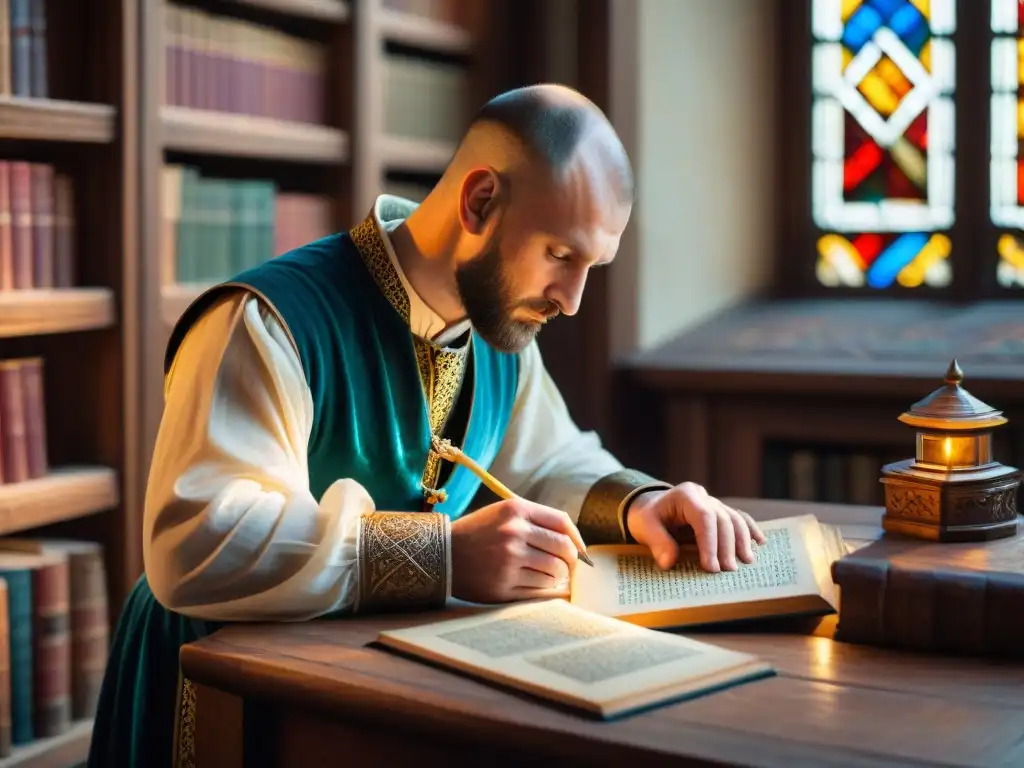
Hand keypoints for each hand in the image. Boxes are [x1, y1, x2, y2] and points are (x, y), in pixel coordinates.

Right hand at [449, 498, 585, 603]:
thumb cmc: (478, 534)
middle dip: (572, 561)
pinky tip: (539, 585)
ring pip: (554, 572)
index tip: (580, 550)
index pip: (562, 522)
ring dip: (558, 577)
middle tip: (569, 567)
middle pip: (564, 549)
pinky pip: (539, 590)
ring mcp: (509, 561)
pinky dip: (545, 589)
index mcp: (515, 510)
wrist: (442, 555)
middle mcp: (513, 533)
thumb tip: (575, 544)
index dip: (577, 538)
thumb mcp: (503, 514)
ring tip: (549, 575)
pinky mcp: (504, 585)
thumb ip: (536, 521)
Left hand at [626, 482, 765, 572]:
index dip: (710, 542)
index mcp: (685, 495)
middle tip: (728, 571)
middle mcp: (703, 496)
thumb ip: (657, 542)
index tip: (712, 567)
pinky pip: (738, 517)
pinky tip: (759, 542)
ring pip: (734, 518)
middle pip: (722, 519)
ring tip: (746, 562)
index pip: (704, 518)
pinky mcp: (719, 511)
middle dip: (727, 546)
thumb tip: (669, 562)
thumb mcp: (644, 526)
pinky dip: (749, 529)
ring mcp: (713, 502)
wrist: (650, 508)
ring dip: (742, 540)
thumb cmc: (647, 518)